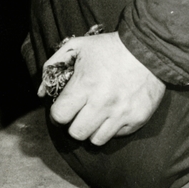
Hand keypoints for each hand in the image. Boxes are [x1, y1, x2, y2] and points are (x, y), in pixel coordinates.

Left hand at [38, 32, 164, 145]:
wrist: (148, 49)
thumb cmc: (108, 48)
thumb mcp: (76, 47)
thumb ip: (52, 66)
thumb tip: (40, 93)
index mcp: (85, 85)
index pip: (60, 115)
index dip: (57, 113)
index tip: (62, 108)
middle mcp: (102, 103)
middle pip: (76, 133)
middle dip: (73, 124)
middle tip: (78, 114)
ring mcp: (121, 113)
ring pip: (96, 140)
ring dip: (91, 130)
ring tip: (94, 116)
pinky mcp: (137, 119)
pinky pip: (116, 136)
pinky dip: (111, 128)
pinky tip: (112, 113)